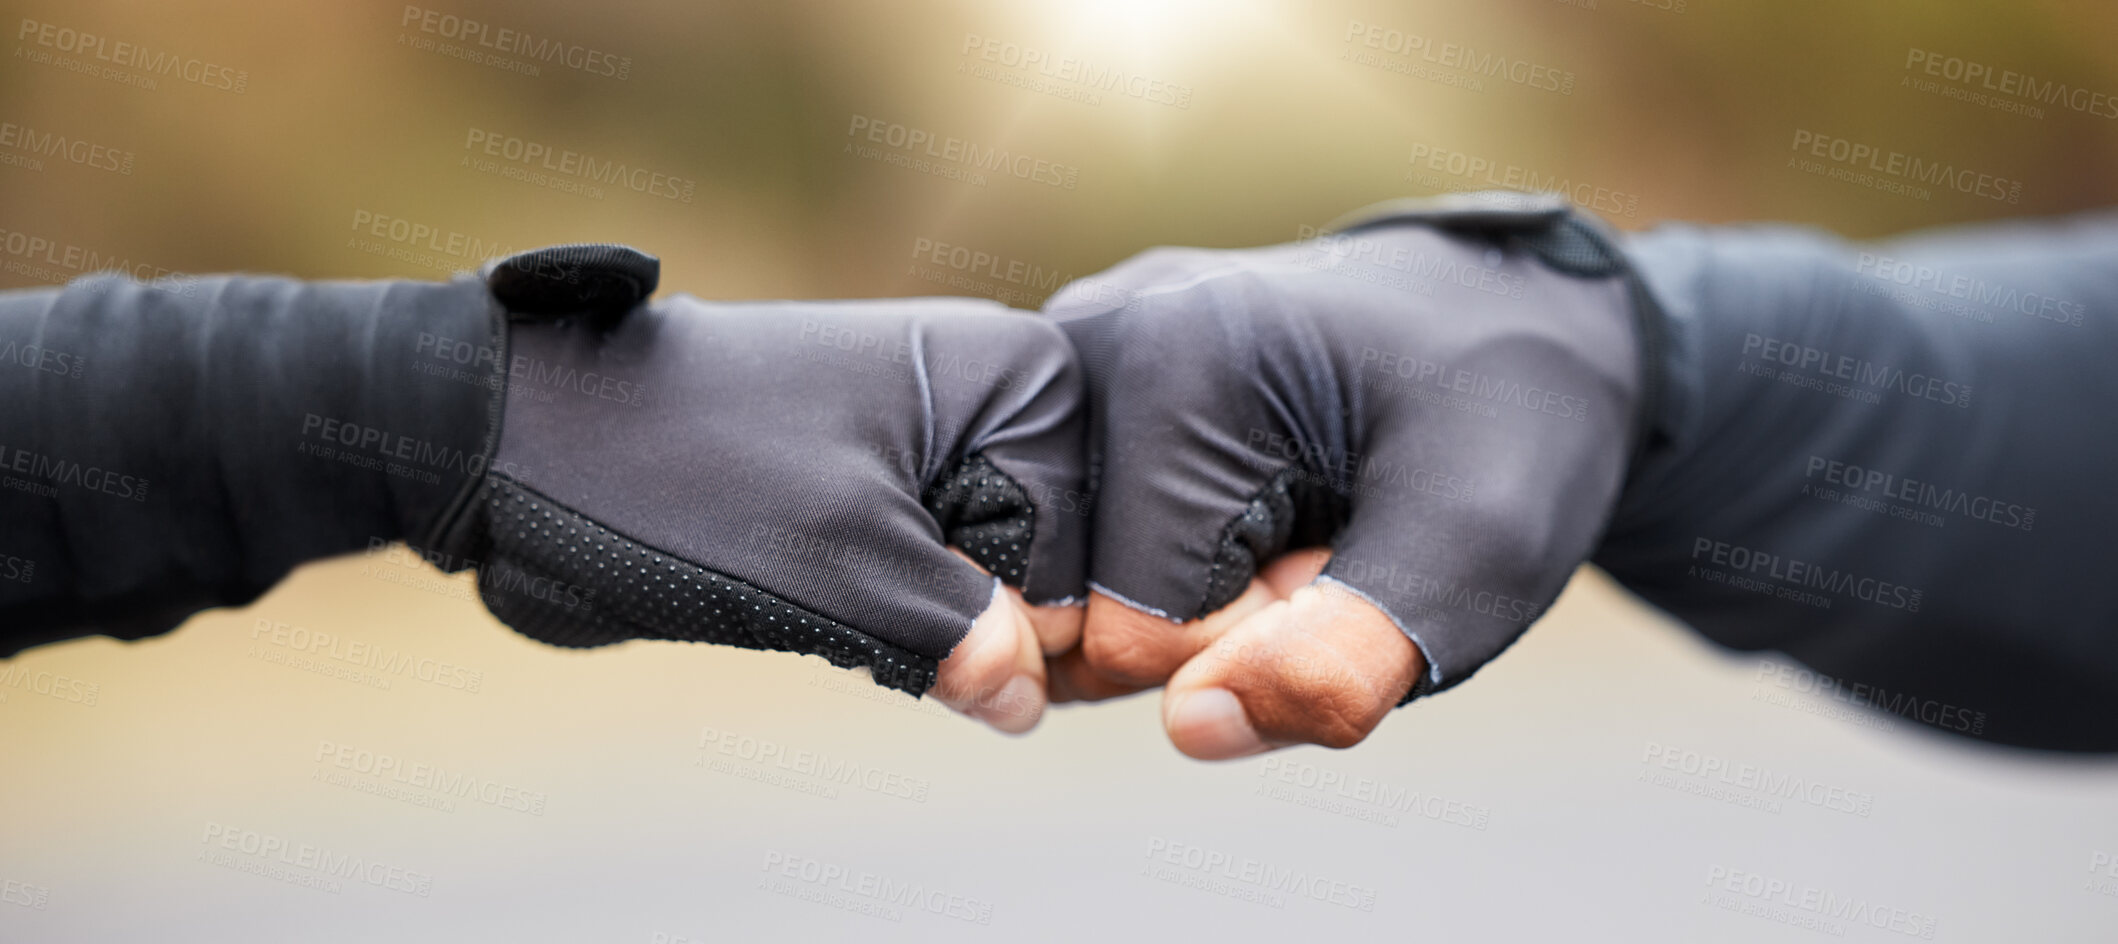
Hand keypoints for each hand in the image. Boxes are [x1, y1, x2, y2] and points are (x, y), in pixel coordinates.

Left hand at [440, 245, 1086, 732]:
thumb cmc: (685, 477)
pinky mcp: (874, 494)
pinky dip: (897, 629)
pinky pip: (931, 589)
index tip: (973, 661)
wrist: (524, 441)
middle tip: (887, 625)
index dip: (1042, 627)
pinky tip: (836, 618)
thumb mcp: (842, 566)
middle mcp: (989, 396)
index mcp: (1015, 375)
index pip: (1099, 546)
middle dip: (986, 632)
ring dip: (934, 637)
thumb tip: (1026, 700)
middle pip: (1056, 565)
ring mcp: (929, 444)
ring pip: (992, 591)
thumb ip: (959, 639)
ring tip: (843, 604)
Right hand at [1043, 194, 1646, 756]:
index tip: (1346, 549)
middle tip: (1327, 533)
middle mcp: (1084, 341)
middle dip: (1212, 618)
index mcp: (1160, 362)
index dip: (1257, 639)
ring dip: (1190, 593)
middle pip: (1078, 611)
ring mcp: (1070, 356)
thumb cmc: (1511, 423)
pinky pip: (1081, 542)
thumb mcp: (1479, 551)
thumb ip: (1343, 657)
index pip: (1132, 635)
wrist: (1520, 317)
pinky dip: (1165, 558)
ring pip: (1073, 585)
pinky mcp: (1074, 384)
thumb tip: (1189, 724)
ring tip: (1296, 512)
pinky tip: (1250, 498)